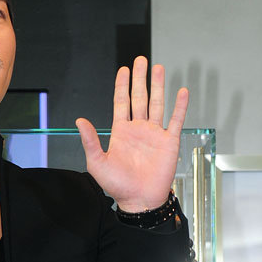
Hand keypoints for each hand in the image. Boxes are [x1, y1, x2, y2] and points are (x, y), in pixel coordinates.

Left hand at [75, 56, 188, 211]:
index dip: (122, 85)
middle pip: (139, 97)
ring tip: (159, 68)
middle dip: (140, 78)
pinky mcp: (169, 142)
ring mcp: (154, 133)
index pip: (121, 101)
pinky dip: (180, 106)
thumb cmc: (117, 185)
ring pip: (157, 103)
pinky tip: (182, 92)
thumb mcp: (97, 162)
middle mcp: (138, 128)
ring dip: (158, 86)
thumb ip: (90, 141)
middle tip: (141, 60)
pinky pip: (176, 120)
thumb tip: (79, 121)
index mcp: (120, 131)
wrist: (139, 201)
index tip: (124, 69)